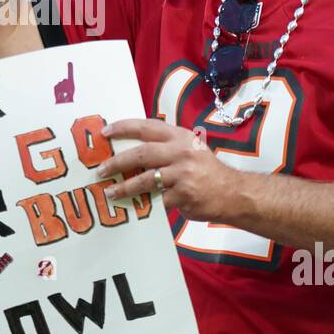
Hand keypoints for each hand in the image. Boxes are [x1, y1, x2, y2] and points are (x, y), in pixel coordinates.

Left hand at [97, 118, 238, 222]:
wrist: (233, 193)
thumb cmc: (206, 170)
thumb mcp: (190, 149)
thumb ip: (166, 146)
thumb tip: (130, 149)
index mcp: (180, 137)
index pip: (147, 127)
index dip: (124, 127)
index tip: (105, 132)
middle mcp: (182, 152)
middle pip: (142, 153)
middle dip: (117, 161)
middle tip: (100, 169)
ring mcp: (183, 174)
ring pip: (145, 179)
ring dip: (124, 187)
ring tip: (110, 192)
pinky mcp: (184, 195)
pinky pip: (157, 200)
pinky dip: (144, 204)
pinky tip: (133, 206)